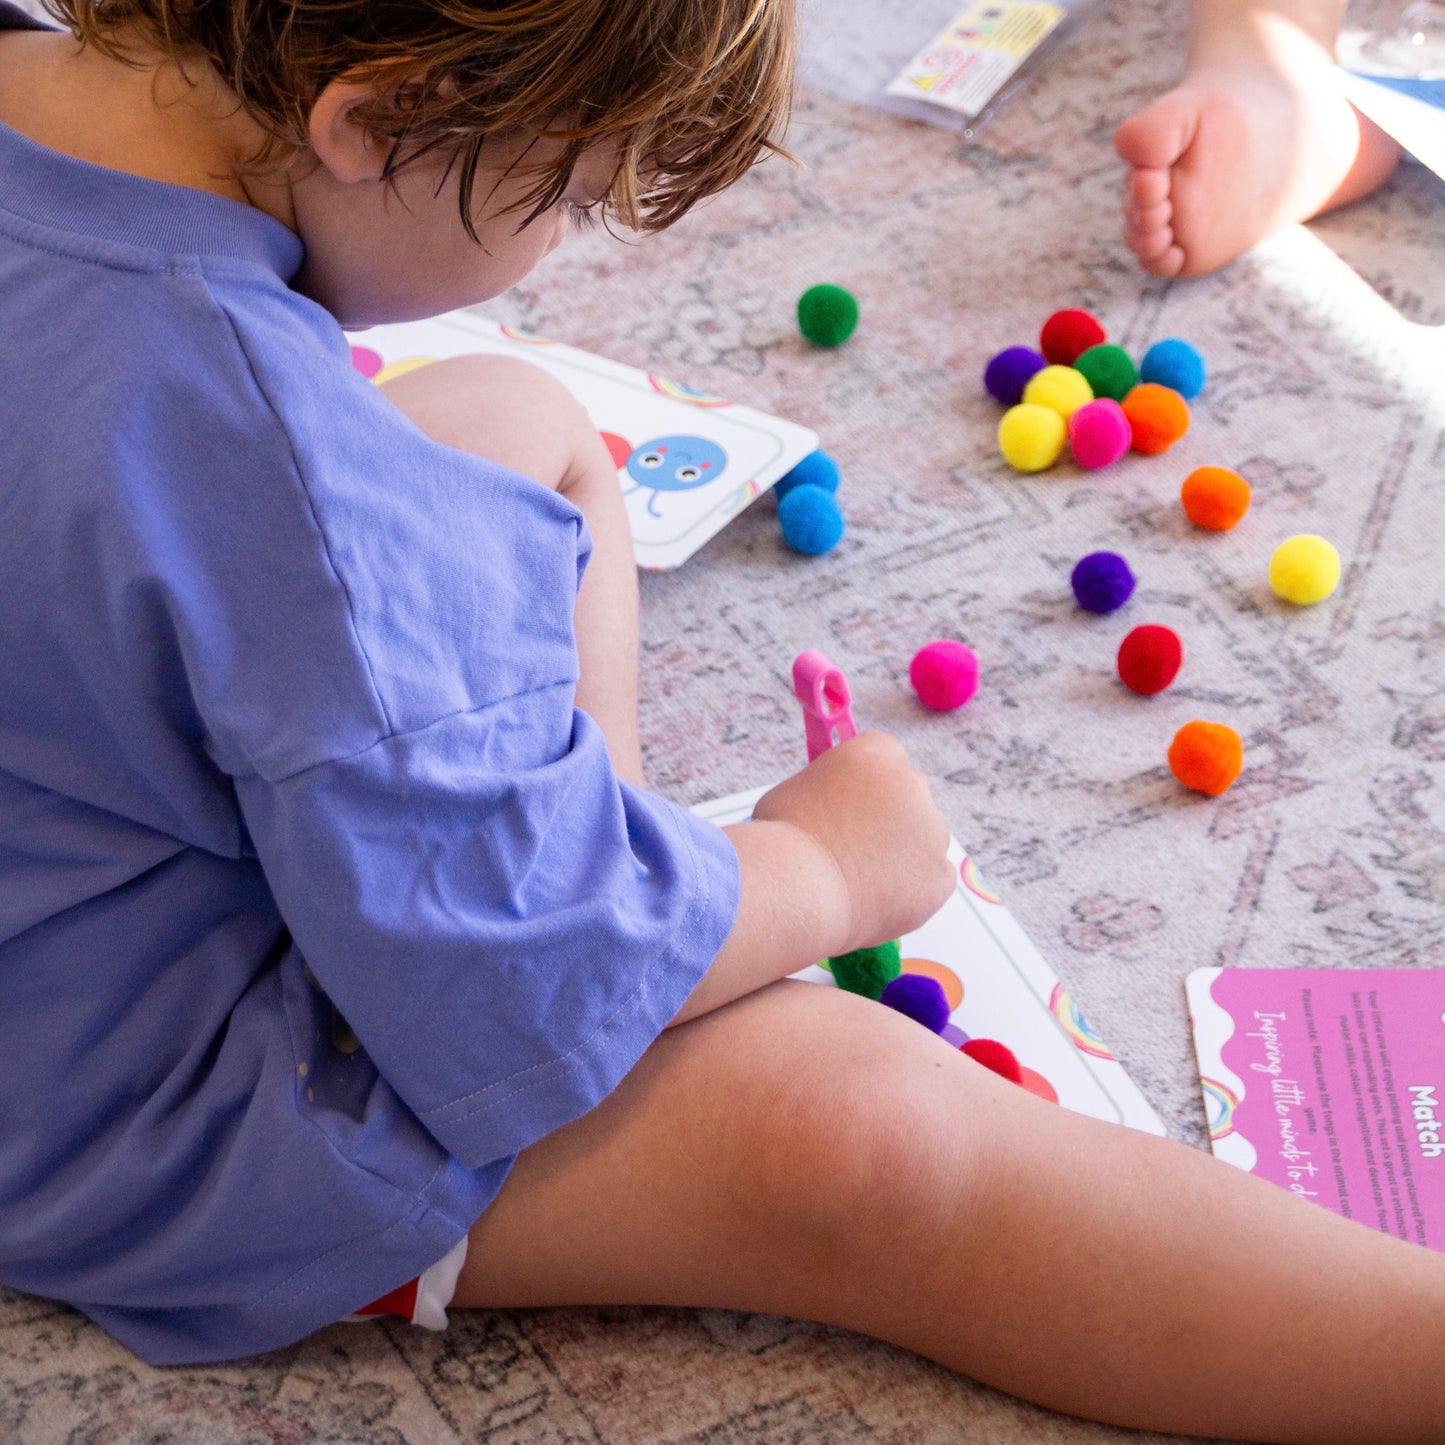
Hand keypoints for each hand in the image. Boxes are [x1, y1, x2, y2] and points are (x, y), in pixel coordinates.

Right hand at [751, 731, 953, 953]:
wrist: (795, 890)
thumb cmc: (782, 842)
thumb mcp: (795, 791)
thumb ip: (827, 791)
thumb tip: (829, 804)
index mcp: (875, 753)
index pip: (886, 757)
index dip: (870, 784)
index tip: (857, 804)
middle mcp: (912, 783)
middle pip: (909, 796)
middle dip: (889, 818)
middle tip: (856, 847)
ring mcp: (932, 829)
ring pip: (922, 841)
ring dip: (900, 855)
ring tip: (858, 880)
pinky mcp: (940, 874)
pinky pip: (932, 881)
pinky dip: (911, 892)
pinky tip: (877, 899)